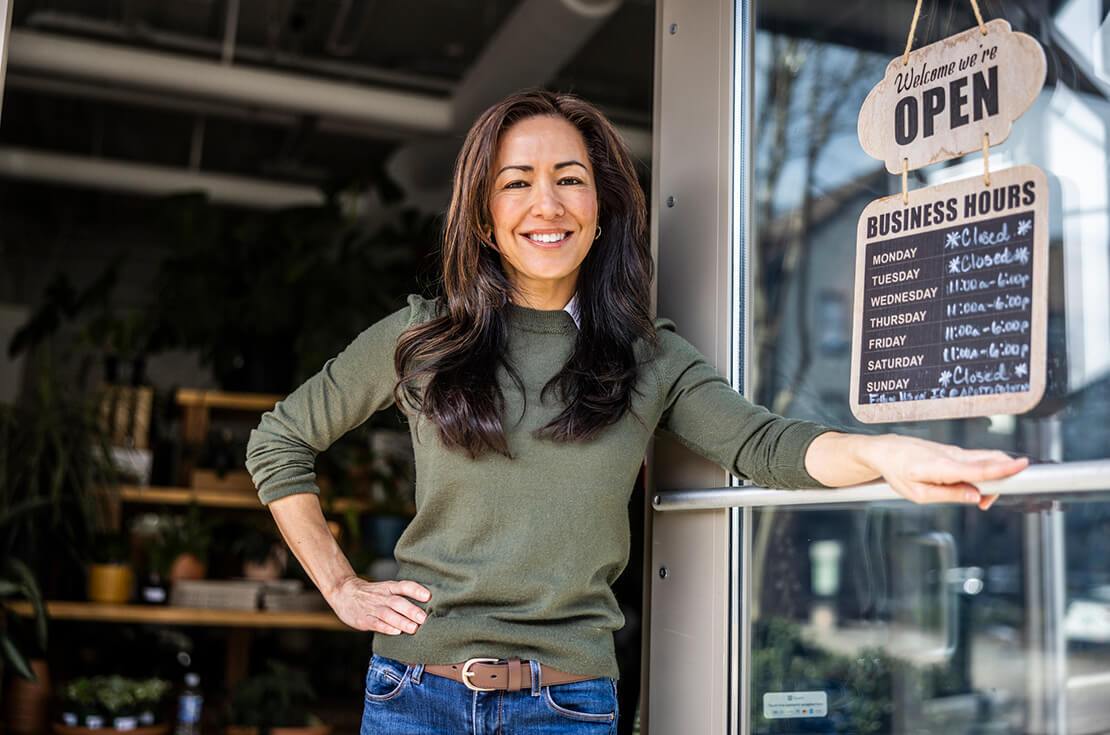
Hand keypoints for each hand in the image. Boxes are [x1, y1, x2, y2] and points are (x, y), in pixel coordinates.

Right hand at [325, 576, 430, 634]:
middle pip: (398, 602)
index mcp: (389, 588)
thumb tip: (426, 606)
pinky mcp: (364, 619)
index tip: (428, 596)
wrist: (344, 592)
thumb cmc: (371, 594)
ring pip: (388, 614)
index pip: (404, 586)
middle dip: (411, 610)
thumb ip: (402, 597)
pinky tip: (396, 632)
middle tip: (424, 618)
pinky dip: (386, 628)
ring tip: (414, 628)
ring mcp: (372, 608)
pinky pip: (376, 623)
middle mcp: (382, 597)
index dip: (416, 590)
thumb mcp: (386, 589)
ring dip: (401, 621)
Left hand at [859, 434, 1028, 509]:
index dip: (1003, 469)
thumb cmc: (898, 471)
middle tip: (986, 501)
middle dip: (1003, 479)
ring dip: (993, 478)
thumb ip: (949, 495)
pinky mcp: (955, 451)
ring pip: (986, 459)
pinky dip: (984, 472)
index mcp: (941, 466)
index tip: (1023, 466)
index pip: (979, 468)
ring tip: (977, 496)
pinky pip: (977, 460)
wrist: (886, 451)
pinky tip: (972, 486)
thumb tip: (975, 497)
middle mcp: (952, 455)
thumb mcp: (918, 494)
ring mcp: (955, 451)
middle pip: (990, 460)